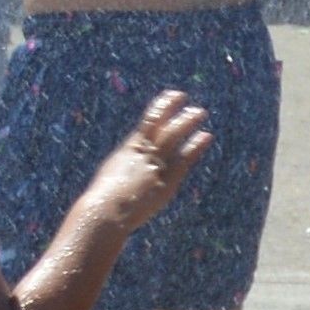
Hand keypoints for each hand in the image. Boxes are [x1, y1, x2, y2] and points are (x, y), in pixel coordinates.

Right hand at [82, 91, 214, 224]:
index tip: (170, 96)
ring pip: (173, 135)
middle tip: (185, 98)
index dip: (160, 107)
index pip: (148, 122)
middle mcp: (142, 153)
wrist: (106, 213)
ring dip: (187, 121)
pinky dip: (195, 146)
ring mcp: (154, 165)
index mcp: (128, 150)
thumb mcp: (113, 180)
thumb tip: (128, 171)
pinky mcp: (166, 180)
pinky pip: (184, 158)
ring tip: (200, 112)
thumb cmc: (103, 202)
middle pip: (161, 124)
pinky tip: (206, 136)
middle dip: (174, 109)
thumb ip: (125, 170)